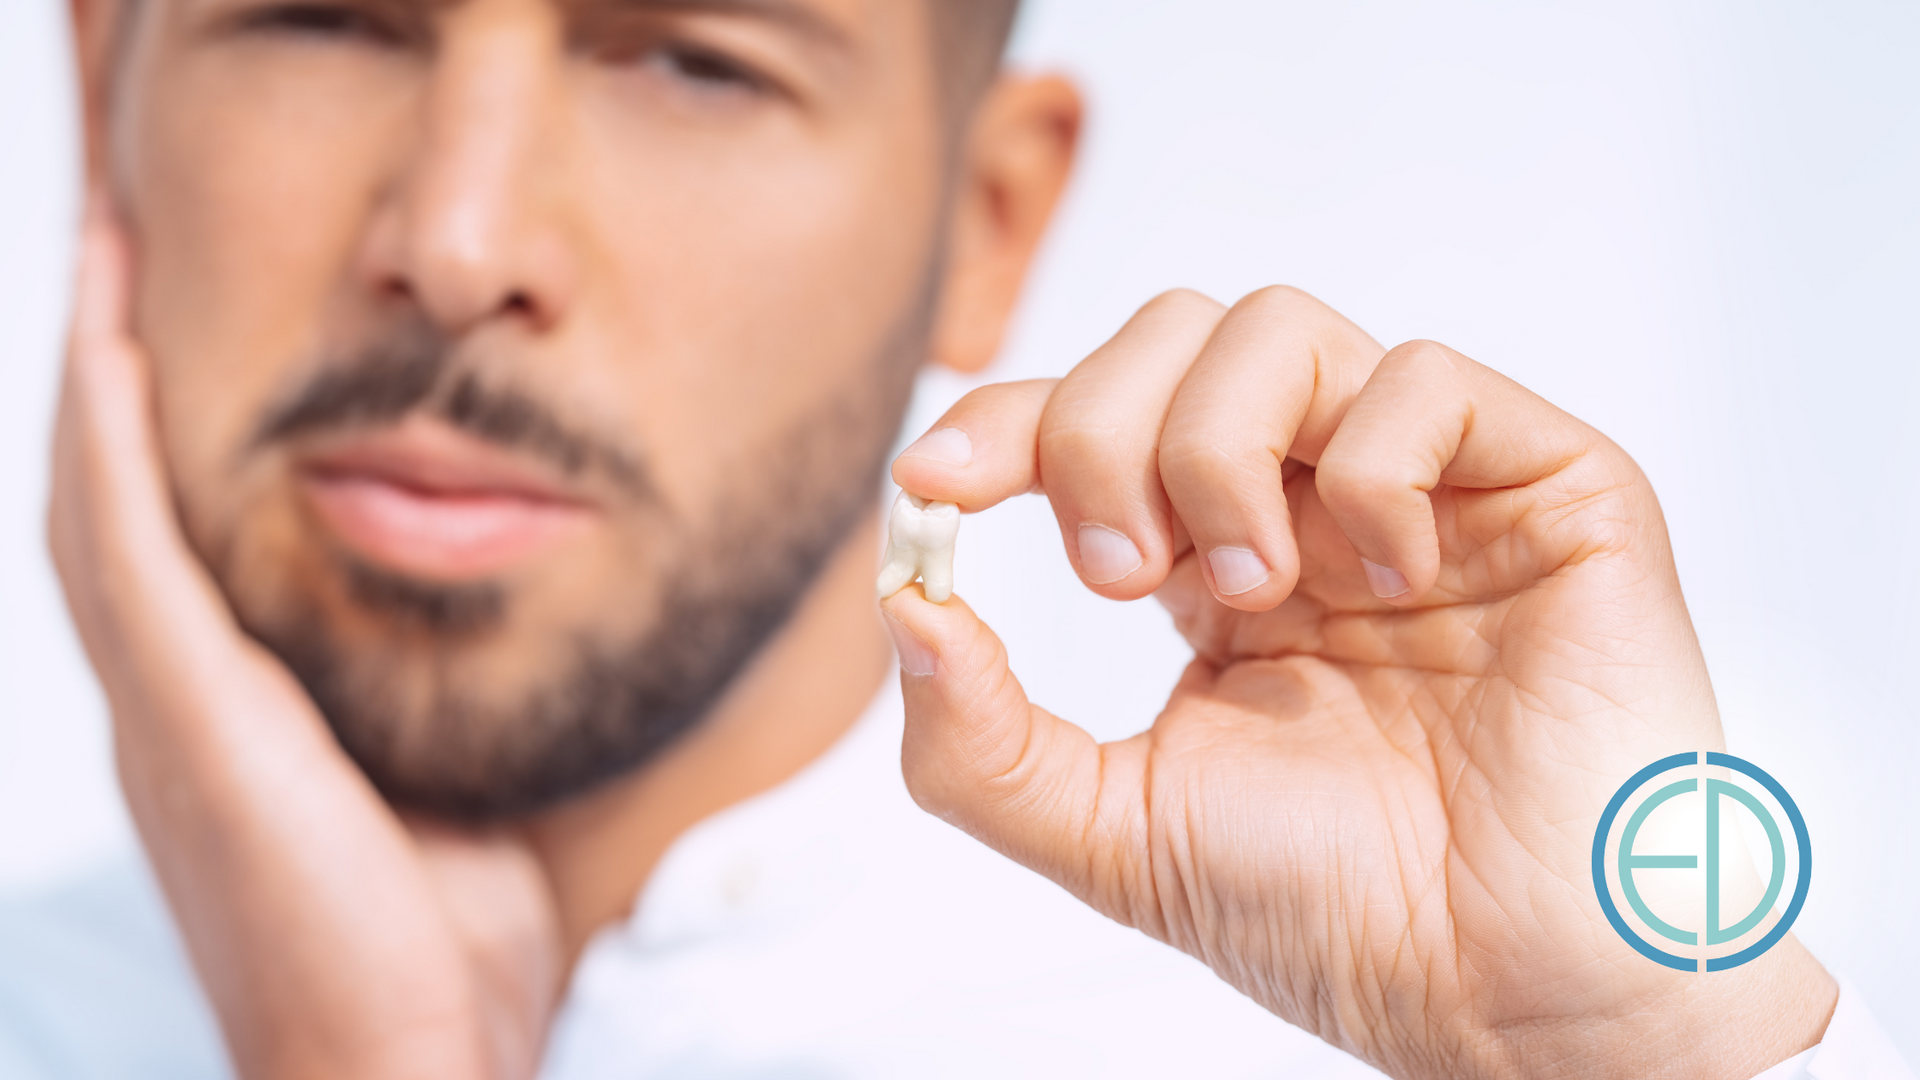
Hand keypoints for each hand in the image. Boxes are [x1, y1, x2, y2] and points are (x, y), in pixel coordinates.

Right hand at [47, 195, 560, 1079]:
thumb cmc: (432, 941)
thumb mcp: (437, 785)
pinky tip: (111, 344)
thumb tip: (488, 627)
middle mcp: (172, 701)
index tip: (172, 315)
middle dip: (107, 370)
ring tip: (101, 247)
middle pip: (111, 498)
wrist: (403, 1060)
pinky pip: (126, 553)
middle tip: (112, 238)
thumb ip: (430, 701)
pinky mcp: (186, 724)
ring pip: (96, 503)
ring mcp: (165, 711)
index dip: (157, 429)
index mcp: (227, 715)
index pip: (174, 540)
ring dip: (95, 373)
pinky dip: (110, 444)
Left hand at [882, 287, 1834, 1079]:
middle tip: (1120, 579)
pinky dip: (1372, 464)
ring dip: (1216, 446)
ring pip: (1277, 327)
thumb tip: (905, 603)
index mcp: (1216, 570)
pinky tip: (1390, 579)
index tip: (935, 481)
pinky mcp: (1544, 481)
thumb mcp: (1113, 833)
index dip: (1005, 423)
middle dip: (1099, 434)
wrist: (1511, 987)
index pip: (1091, 426)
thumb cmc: (1338, 913)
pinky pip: (1426, 376)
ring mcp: (1425, 485)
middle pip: (1169, 337)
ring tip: (1249, 588)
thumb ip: (982, 738)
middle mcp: (1314, 506)